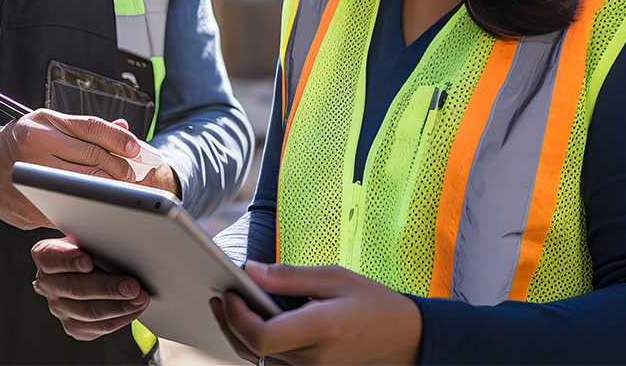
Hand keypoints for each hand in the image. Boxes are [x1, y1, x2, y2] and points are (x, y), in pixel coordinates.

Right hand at [0, 110, 142, 228]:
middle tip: (131, 174)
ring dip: (110, 190)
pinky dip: (89, 207)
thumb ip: (86, 127)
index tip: (135, 149)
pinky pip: (70, 208)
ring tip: (121, 188)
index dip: (119, 139)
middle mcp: (36, 152)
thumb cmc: (22, 142)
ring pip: (86, 187)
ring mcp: (32, 182)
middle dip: (120, 168)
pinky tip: (99, 205)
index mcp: (42, 127)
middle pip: (93, 160)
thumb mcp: (49, 123)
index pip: (91, 130)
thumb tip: (123, 128)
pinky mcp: (32, 208)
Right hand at [32, 236, 148, 339]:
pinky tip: (133, 309)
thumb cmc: (88, 247)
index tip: (87, 261)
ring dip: (118, 307)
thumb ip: (93, 238)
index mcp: (46, 256)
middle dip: (107, 288)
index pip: (51, 258)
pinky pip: (96, 328)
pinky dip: (119, 319)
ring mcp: (59, 307)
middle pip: (75, 289)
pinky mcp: (72, 325)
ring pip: (88, 313)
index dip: (69, 260)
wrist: (84, 265)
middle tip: (131, 286)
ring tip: (139, 298)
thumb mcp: (86, 235)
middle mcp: (47, 284)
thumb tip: (118, 240)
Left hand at [209, 262, 420, 364]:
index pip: (263, 337)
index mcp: (322, 328)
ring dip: (240, 335)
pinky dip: (258, 346)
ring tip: (231, 306)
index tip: (230, 292)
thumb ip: (290, 276)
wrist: (405, 338)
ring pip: (259, 361)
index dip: (237, 317)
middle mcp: (313, 358)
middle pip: (253, 350)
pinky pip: (274, 364)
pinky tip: (254, 323)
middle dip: (229, 322)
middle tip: (220, 296)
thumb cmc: (374, 303)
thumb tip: (250, 270)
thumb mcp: (336, 277)